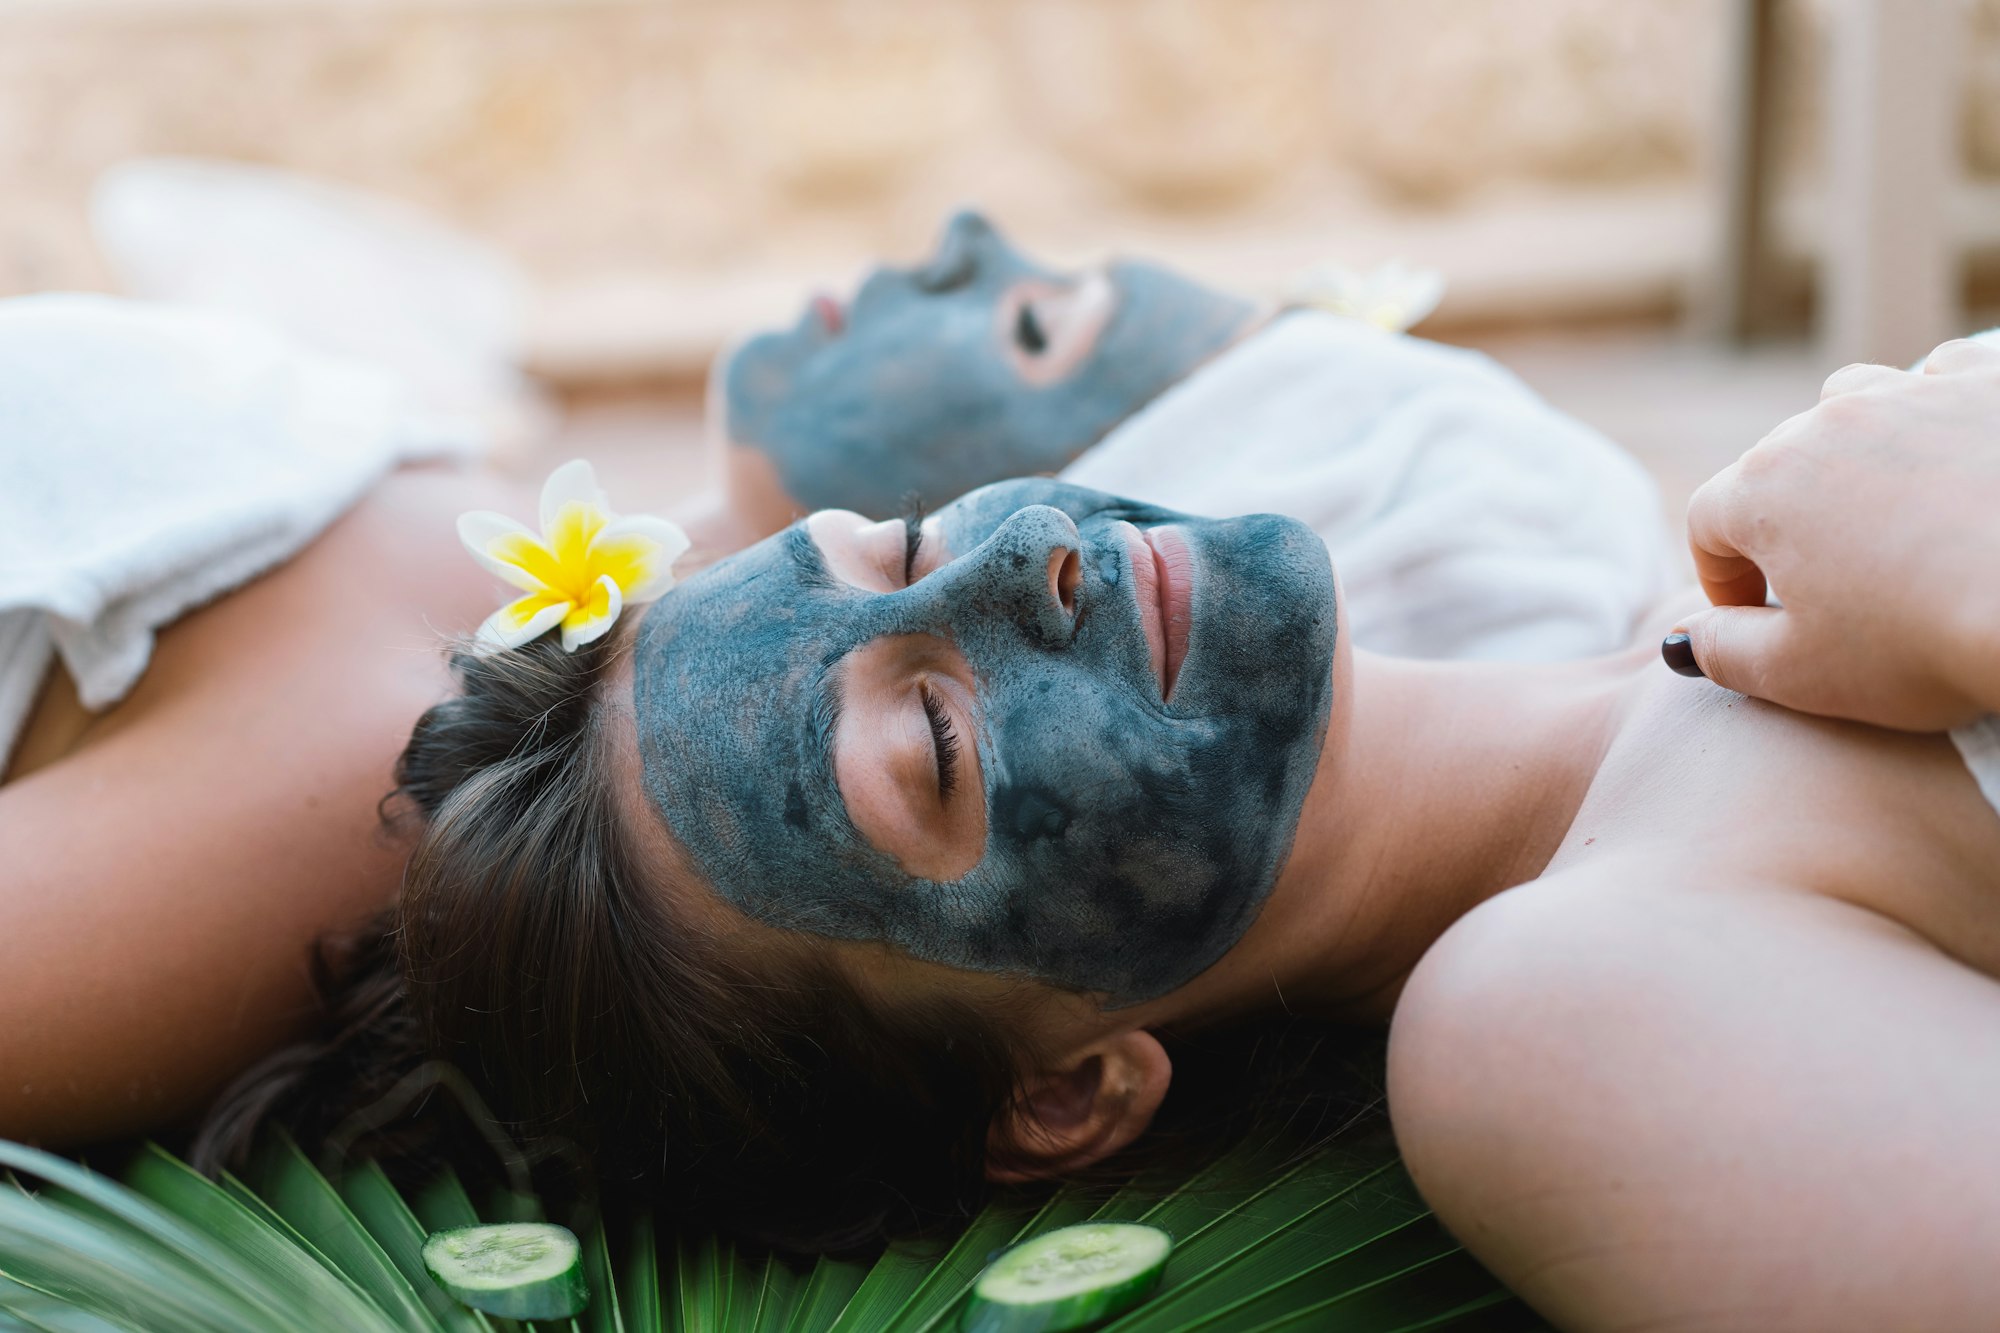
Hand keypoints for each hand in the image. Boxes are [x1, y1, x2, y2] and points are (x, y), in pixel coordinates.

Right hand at [1674, 337, 1999, 730]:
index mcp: (1765, 491)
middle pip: (1776, 460)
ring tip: (1878, 498)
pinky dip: (1932, 404)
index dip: (1722, 575)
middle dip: (1785, 517)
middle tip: (1823, 577)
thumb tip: (1685, 641)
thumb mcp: (1803, 675)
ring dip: (1847, 443)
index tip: (1754, 613)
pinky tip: (1950, 446)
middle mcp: (1827, 424)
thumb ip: (1724, 655)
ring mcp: (1912, 395)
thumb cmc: (1926, 643)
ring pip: (1851, 399)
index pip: (1708, 523)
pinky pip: (1943, 371)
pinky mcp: (1990, 387)